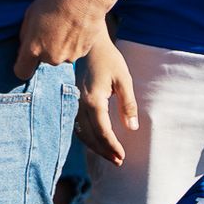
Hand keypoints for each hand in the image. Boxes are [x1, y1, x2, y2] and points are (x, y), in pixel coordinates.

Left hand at [15, 0, 115, 78]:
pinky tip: (74, 29)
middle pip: (43, 60)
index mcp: (34, 48)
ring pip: (58, 56)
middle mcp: (51, 57)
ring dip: (58, 46)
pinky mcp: (82, 53)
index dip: (22, 66)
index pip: (22, 71)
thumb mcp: (30, 14)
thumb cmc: (54, 1)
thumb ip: (26, 35)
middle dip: (43, 49)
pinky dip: (72, 44)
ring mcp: (69, 57)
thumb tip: (25, 47)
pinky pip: (72, 52)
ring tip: (63, 26)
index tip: (25, 58)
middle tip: (49, 29)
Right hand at [76, 35, 139, 166]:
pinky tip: (94, 139)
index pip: (102, 131)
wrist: (89, 42)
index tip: (122, 157)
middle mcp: (79, 102)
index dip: (112, 146)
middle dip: (103, 150)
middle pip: (89, 134)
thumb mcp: (124, 80)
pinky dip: (85, 134)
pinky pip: (75, 122)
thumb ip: (127, 105)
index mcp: (93, 100)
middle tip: (118, 161)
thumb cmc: (109, 58)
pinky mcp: (72, 97)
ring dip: (93, 145)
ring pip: (79, 130)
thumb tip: (131, 127)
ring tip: (108, 154)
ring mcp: (73, 100)